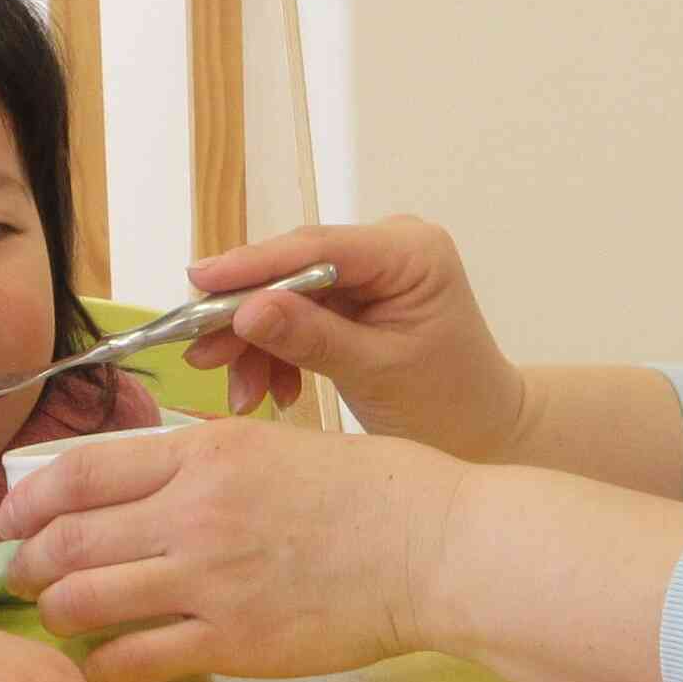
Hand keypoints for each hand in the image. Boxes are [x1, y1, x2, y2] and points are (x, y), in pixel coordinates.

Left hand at [0, 417, 465, 681]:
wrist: (432, 546)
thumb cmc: (369, 491)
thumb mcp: (274, 443)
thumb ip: (205, 460)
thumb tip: (150, 475)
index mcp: (202, 452)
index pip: (79, 473)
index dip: (27, 500)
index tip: (11, 518)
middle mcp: (192, 511)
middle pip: (66, 539)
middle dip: (27, 562)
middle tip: (22, 575)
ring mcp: (208, 580)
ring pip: (85, 601)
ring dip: (59, 613)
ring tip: (60, 618)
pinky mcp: (232, 642)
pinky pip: (135, 660)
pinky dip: (104, 666)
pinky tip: (106, 665)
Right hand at [183, 219, 524, 460]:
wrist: (483, 434)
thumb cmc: (448, 406)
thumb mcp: (377, 373)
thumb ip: (312, 338)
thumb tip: (248, 310)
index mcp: (411, 253)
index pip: (318, 247)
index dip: (254, 264)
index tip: (201, 280)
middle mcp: (388, 249)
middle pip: (293, 269)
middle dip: (245, 315)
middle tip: (199, 351)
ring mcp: (369, 272)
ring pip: (287, 295)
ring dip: (256, 344)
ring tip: (240, 394)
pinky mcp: (353, 297)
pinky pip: (297, 315)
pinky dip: (276, 354)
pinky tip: (270, 392)